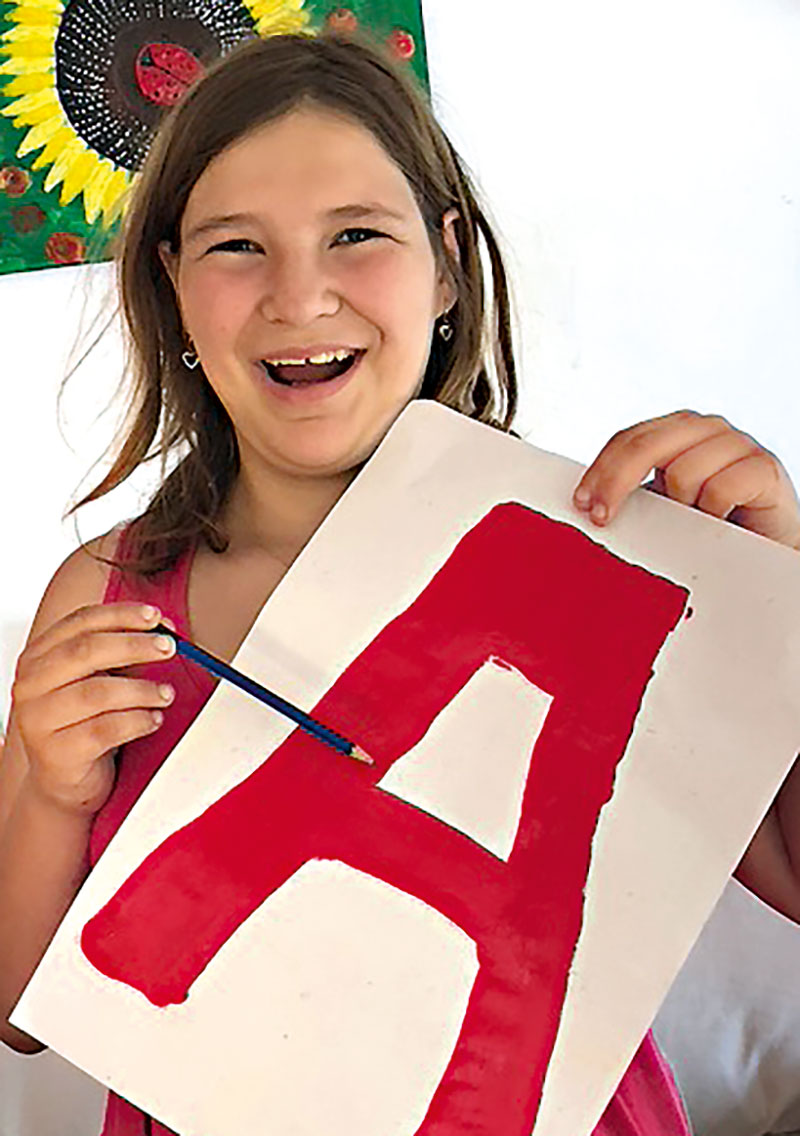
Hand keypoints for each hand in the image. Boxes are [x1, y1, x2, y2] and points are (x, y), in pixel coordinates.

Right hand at [11, 604, 176, 816]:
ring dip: (141, 689)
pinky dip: (137, 721)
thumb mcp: (100, 679)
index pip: (79, 622)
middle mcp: (31, 685)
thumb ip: (125, 652)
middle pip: (86, 651)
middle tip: (168, 648)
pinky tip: (154, 719)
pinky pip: (105, 729)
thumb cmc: (83, 722)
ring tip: (165, 693)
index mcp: (39, 657)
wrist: (64, 780)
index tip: (154, 616)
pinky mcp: (56, 753)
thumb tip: (163, 629)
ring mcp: (38, 720)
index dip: (120, 615)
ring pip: (97, 692)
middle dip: (135, 645)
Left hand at [573, 410, 799, 548]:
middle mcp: (706, 430)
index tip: (582, 502)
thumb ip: (636, 493)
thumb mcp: (666, 505)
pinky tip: (721, 518)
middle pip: (645, 445)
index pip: (629, 438)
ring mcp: (737, 443)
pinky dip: (714, 511)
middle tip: (603, 517)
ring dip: (682, 506)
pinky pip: (720, 489)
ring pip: (683, 472)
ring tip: (695, 518)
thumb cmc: (716, 523)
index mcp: (678, 432)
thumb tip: (587, 502)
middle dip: (616, 483)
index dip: (601, 470)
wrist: (770, 544)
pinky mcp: (764, 466)